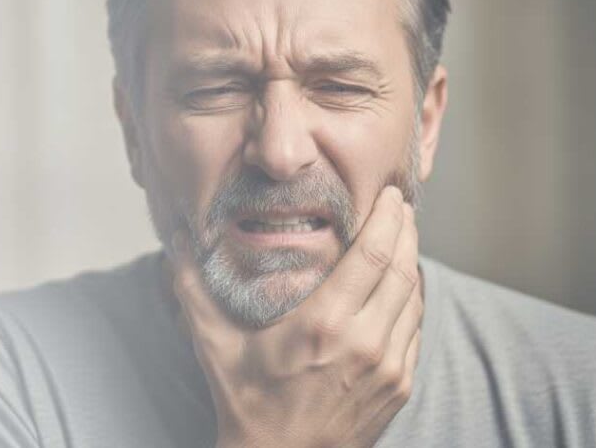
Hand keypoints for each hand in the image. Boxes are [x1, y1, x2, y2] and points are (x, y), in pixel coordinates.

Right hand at [170, 186, 422, 447]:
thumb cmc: (248, 401)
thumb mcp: (215, 343)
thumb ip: (194, 286)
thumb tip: (179, 238)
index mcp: (324, 324)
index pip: (371, 255)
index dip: (386, 218)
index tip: (390, 194)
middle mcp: (365, 342)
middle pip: (401, 268)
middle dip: (405, 229)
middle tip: (400, 204)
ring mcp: (388, 367)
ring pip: (413, 297)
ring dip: (411, 260)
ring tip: (404, 235)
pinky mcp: (399, 385)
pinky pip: (416, 328)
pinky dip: (412, 298)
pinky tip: (403, 282)